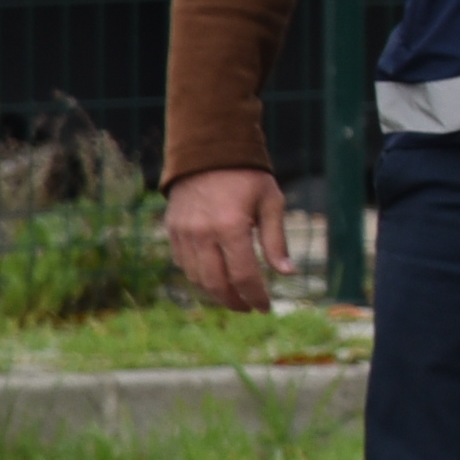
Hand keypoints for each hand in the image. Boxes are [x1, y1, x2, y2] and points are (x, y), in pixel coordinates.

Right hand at [163, 168, 289, 311]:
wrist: (209, 151)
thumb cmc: (247, 176)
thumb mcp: (271, 202)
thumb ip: (276, 241)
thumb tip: (287, 274)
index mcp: (232, 227)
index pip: (243, 276)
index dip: (255, 296)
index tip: (265, 308)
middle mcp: (203, 234)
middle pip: (217, 283)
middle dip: (234, 301)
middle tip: (249, 308)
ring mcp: (183, 233)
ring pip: (197, 278)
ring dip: (215, 293)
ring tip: (234, 297)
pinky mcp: (172, 230)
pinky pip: (183, 264)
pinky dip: (198, 276)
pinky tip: (214, 278)